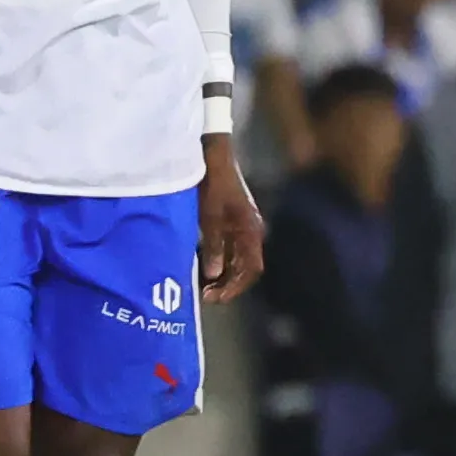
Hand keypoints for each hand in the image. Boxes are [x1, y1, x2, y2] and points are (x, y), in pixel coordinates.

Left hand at [199, 135, 266, 301]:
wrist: (214, 157)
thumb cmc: (213, 185)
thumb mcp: (210, 217)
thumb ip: (213, 246)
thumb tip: (214, 274)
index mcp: (250, 231)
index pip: (251, 269)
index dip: (235, 287)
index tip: (215, 298)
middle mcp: (251, 232)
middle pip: (246, 268)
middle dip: (228, 284)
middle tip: (205, 296)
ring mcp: (243, 227)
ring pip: (238, 260)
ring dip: (223, 275)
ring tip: (203, 285)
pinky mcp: (233, 222)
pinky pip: (231, 250)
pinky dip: (220, 262)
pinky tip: (204, 266)